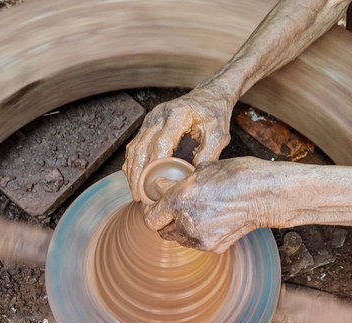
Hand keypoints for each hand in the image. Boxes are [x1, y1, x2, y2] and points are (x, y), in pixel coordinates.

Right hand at [123, 83, 234, 200]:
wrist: (208, 95)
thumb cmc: (214, 114)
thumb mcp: (219, 134)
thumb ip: (208, 155)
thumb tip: (193, 178)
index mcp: (178, 115)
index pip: (161, 144)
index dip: (155, 167)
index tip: (153, 188)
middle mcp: (159, 114)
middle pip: (141, 148)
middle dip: (138, 175)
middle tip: (139, 197)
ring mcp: (151, 118)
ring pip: (134, 147)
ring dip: (132, 172)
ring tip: (135, 193)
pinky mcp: (147, 124)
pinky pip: (135, 145)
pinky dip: (132, 164)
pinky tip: (134, 180)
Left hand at [144, 157, 283, 252]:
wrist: (266, 194)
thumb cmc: (238, 176)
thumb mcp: (203, 170)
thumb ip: (178, 183)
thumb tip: (162, 186)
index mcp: (178, 200)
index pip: (150, 218)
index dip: (152, 212)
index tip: (157, 205)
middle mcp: (185, 223)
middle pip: (162, 232)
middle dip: (166, 221)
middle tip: (176, 209)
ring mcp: (200, 239)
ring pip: (179, 239)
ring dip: (181, 229)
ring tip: (197, 213)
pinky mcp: (214, 248)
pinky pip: (197, 243)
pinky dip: (198, 235)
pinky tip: (211, 221)